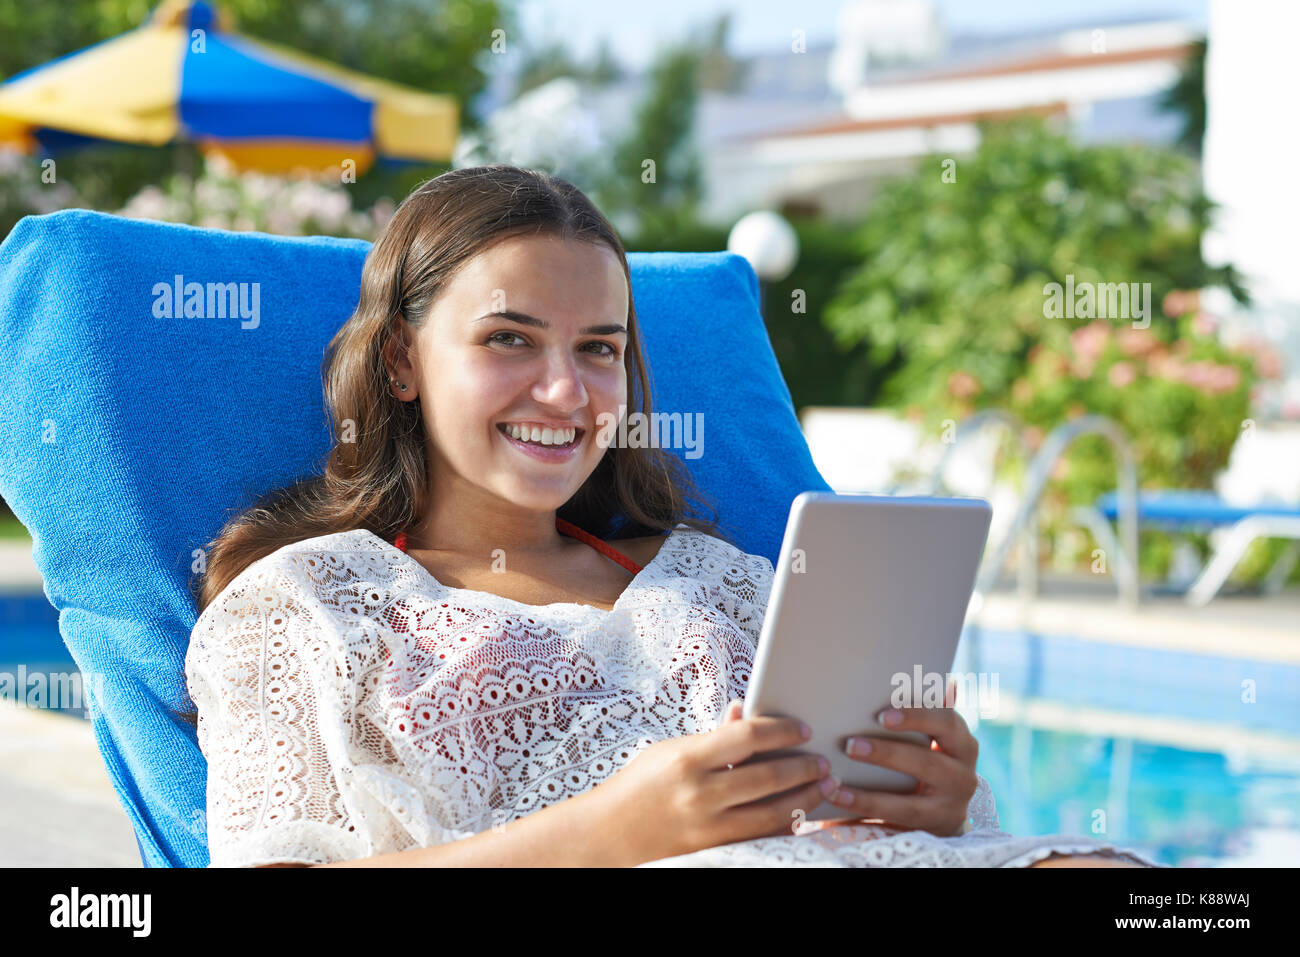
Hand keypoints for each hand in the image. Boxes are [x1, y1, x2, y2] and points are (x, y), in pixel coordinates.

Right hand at [593, 700, 835, 864]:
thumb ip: (713, 736)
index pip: (747, 737)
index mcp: (688, 759)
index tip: (802, 729)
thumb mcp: (670, 750)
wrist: (608, 833)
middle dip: (804, 768)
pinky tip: (801, 814)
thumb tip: (745, 713)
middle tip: (824, 761)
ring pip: (771, 813)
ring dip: (805, 798)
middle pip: (768, 777)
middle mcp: (699, 793)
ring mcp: (707, 826)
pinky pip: (760, 837)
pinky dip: (785, 825)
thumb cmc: (639, 784)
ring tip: (824, 787)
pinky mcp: (712, 850)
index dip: (781, 730)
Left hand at [823, 679, 977, 837]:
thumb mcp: (931, 734)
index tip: (881, 714)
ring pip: (913, 799)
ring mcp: (952, 806)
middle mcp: (964, 774)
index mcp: (960, 741)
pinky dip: (864, 806)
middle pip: (929, 763)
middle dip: (887, 754)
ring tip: (833, 777)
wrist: (940, 810)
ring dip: (871, 790)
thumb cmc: (923, 757)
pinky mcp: (935, 829)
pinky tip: (836, 796)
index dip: (916, 716)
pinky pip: (896, 820)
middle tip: (849, 744)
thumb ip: (928, 710)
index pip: (946, 722)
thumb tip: (946, 682)